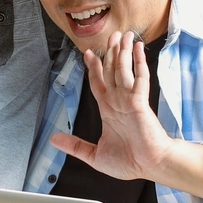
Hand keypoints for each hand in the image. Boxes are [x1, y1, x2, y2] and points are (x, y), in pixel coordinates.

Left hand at [50, 31, 173, 180]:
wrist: (149, 167)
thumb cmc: (129, 162)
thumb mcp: (94, 155)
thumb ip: (75, 146)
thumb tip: (53, 140)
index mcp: (108, 111)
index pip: (99, 83)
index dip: (94, 68)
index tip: (88, 54)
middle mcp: (118, 101)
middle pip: (112, 70)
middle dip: (110, 52)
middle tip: (110, 35)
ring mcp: (129, 100)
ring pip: (123, 69)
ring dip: (122, 51)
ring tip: (121, 35)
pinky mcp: (140, 102)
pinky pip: (139, 78)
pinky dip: (138, 62)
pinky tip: (137, 48)